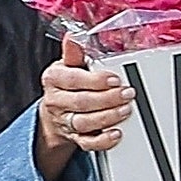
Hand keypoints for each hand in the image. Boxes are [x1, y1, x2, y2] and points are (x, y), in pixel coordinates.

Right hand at [36, 36, 133, 171]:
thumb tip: (73, 36)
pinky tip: (116, 133)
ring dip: (108, 117)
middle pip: (82, 102)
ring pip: (85, 122)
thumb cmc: (65, 84)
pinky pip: (88, 143)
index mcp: (53, 79)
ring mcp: (66, 121)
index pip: (73, 79)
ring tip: (125, 109)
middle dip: (107, 98)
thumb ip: (74, 54)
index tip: (114, 79)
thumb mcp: (67, 65)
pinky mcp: (75, 138)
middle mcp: (57, 101)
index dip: (95, 80)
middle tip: (127, 93)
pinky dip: (103, 140)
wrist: (55, 112)